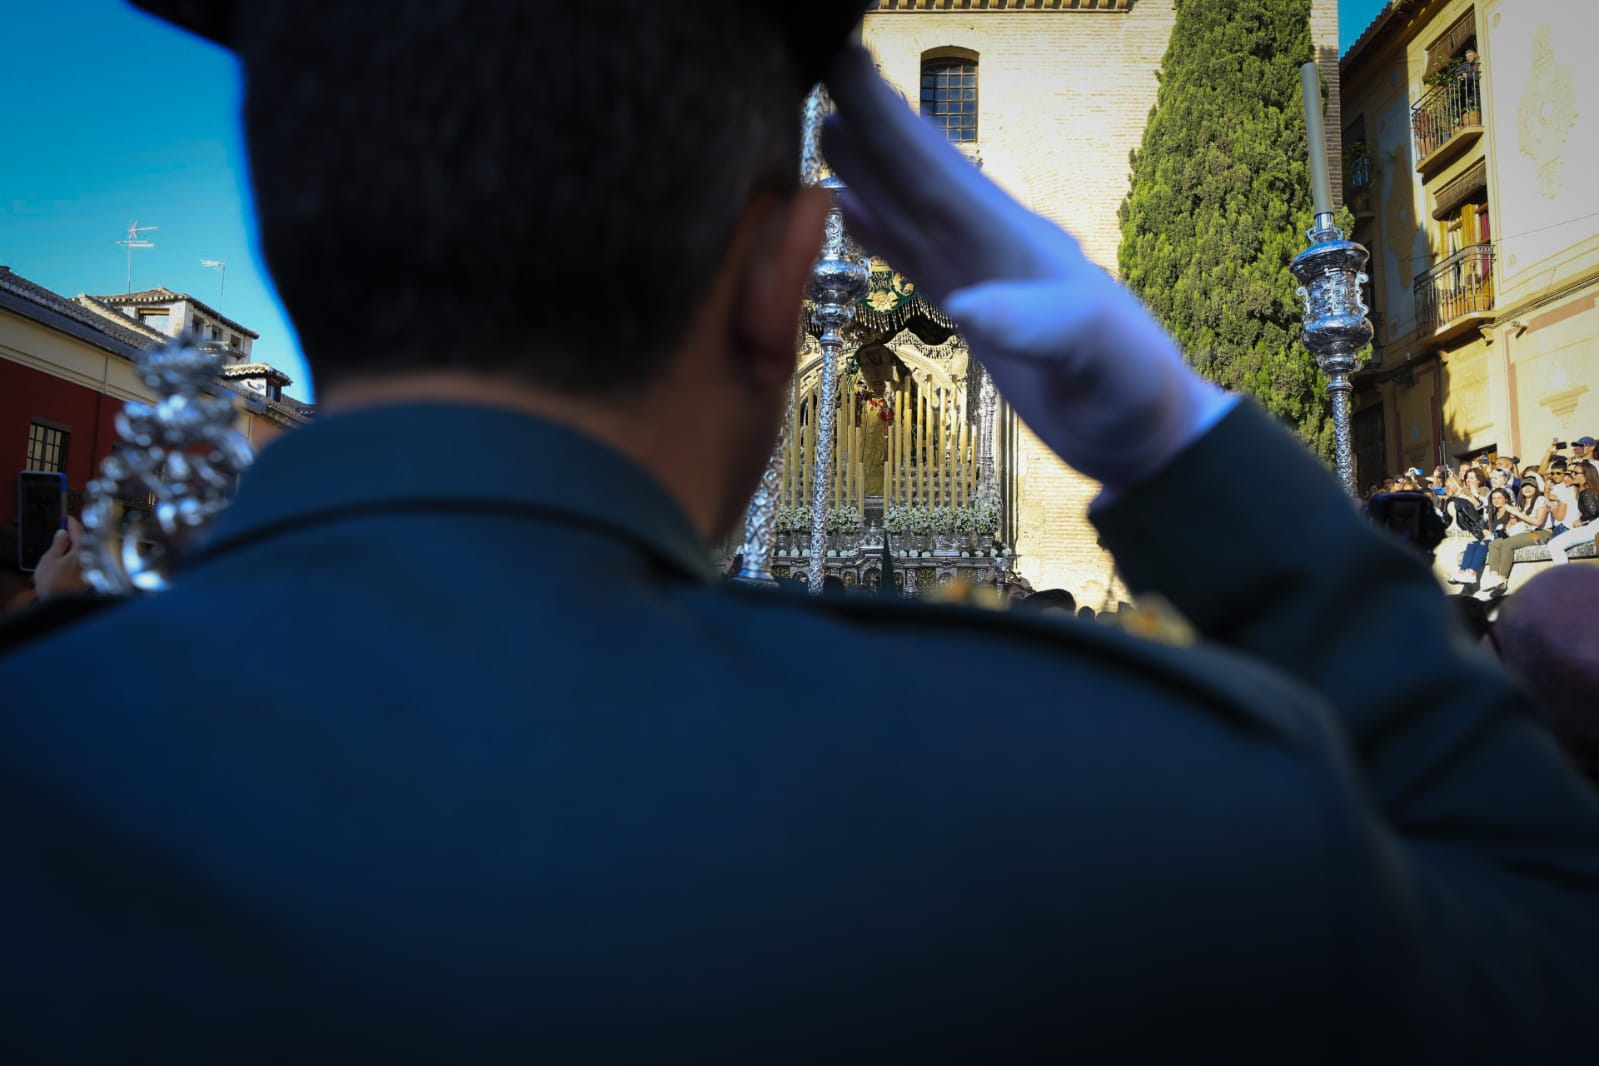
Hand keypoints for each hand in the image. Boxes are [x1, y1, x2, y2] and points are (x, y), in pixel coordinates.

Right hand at [32, 516, 90, 601]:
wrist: (59, 605)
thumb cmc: (52, 584)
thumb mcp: (49, 559)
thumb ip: (58, 544)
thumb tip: (63, 533)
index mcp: (81, 551)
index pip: (79, 531)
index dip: (72, 523)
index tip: (68, 519)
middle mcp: (91, 558)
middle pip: (85, 541)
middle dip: (76, 535)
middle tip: (66, 530)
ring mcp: (93, 568)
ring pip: (87, 551)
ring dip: (78, 546)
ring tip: (65, 545)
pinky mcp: (91, 578)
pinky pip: (87, 561)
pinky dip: (80, 557)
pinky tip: (71, 559)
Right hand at [822, 47, 1231, 491]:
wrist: (1146, 434)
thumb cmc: (1133, 396)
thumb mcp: (1101, 363)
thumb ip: (1043, 328)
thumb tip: (969, 304)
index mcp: (1019, 247)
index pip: (940, 173)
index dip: (890, 121)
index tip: (849, 61)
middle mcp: (996, 248)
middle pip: (921, 174)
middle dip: (874, 119)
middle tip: (824, 61)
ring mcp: (985, 274)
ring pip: (912, 209)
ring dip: (869, 168)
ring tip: (825, 122)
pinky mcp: (976, 308)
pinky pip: (916, 257)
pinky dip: (881, 230)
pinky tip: (850, 211)